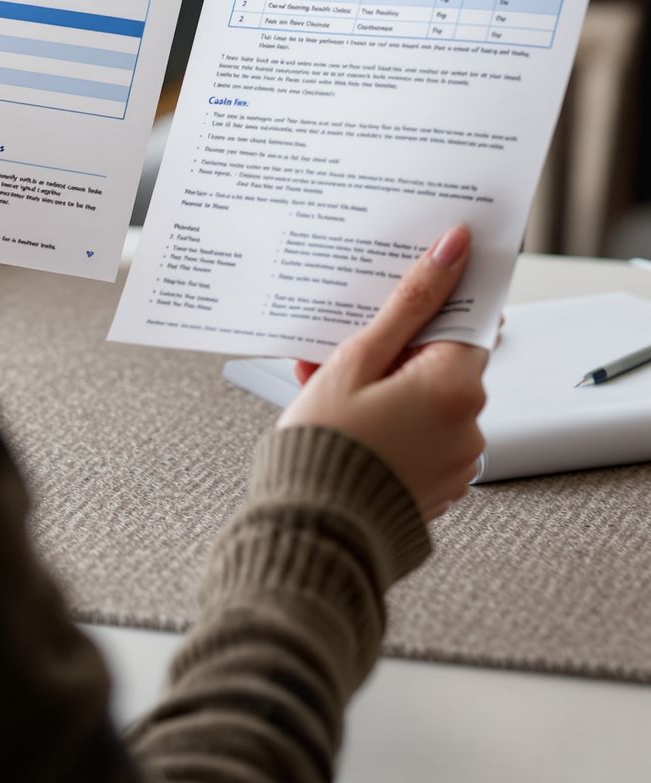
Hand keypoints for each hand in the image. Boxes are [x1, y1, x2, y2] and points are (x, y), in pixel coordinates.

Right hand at [278, 225, 487, 521]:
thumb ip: (410, 303)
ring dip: (387, 386)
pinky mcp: (439, 484)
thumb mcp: (359, 359)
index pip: (468, 320)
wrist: (312, 531)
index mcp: (456, 388)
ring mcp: (457, 460)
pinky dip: (392, 422)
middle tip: (344, 350)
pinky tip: (347, 422)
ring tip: (330, 391)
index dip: (437, 301)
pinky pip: (422, 435)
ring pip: (427, 398)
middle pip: (441, 361)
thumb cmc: (328, 445)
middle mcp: (469, 426)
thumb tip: (452, 251)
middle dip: (394, 349)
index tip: (417, 285)